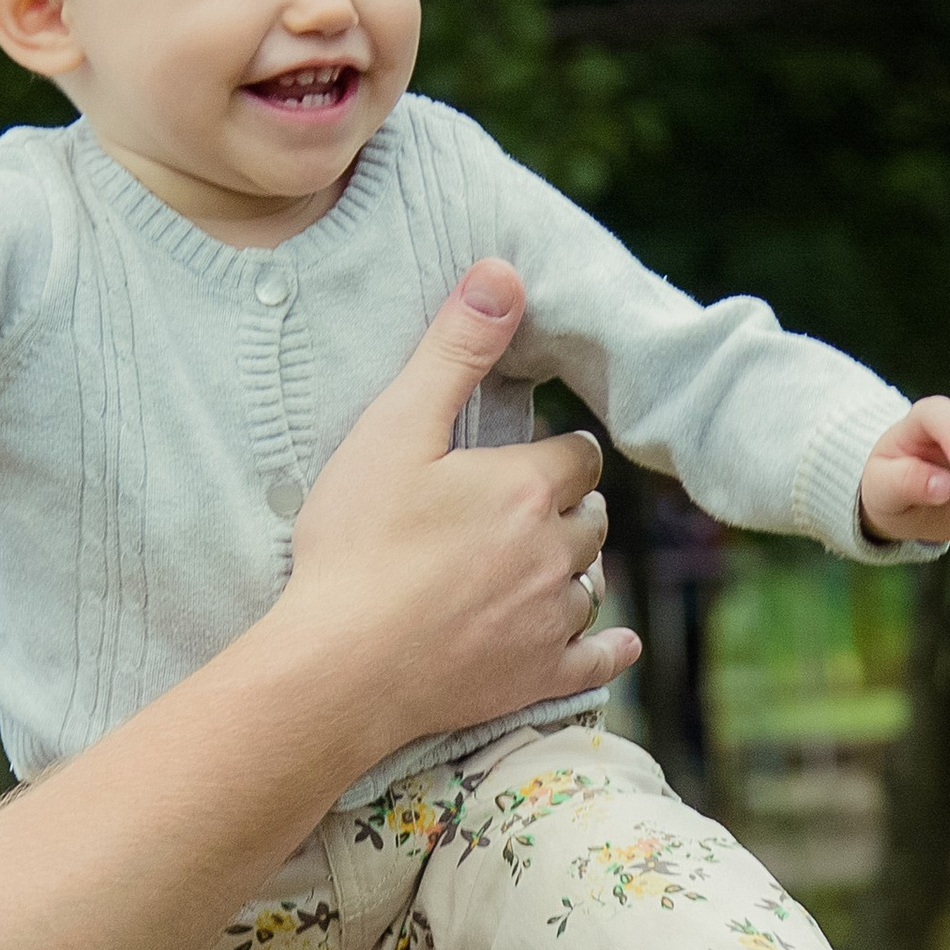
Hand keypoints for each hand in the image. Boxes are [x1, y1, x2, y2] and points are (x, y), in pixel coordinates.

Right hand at [285, 259, 638, 743]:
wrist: (339, 665)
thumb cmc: (356, 545)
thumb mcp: (394, 431)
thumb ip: (453, 351)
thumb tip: (502, 271)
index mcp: (528, 487)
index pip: (576, 456)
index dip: (552, 454)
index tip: (524, 460)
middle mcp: (555, 552)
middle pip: (592, 518)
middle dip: (566, 509)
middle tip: (523, 510)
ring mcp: (550, 621)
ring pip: (592, 583)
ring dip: (573, 571)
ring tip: (536, 567)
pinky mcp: (537, 679)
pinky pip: (597, 661)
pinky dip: (605, 649)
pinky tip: (610, 643)